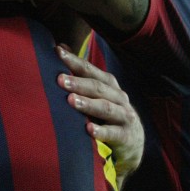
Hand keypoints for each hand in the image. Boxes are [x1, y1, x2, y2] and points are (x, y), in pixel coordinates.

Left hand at [56, 44, 143, 189]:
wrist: (132, 143)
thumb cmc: (107, 114)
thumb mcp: (97, 93)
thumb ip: (80, 74)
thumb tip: (59, 47)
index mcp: (109, 85)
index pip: (90, 70)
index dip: (74, 61)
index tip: (57, 53)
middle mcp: (118, 97)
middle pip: (98, 87)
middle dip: (78, 83)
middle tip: (60, 80)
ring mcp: (124, 116)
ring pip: (106, 108)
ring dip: (88, 104)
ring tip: (72, 101)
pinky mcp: (126, 136)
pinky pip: (113, 133)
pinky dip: (101, 132)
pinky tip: (89, 130)